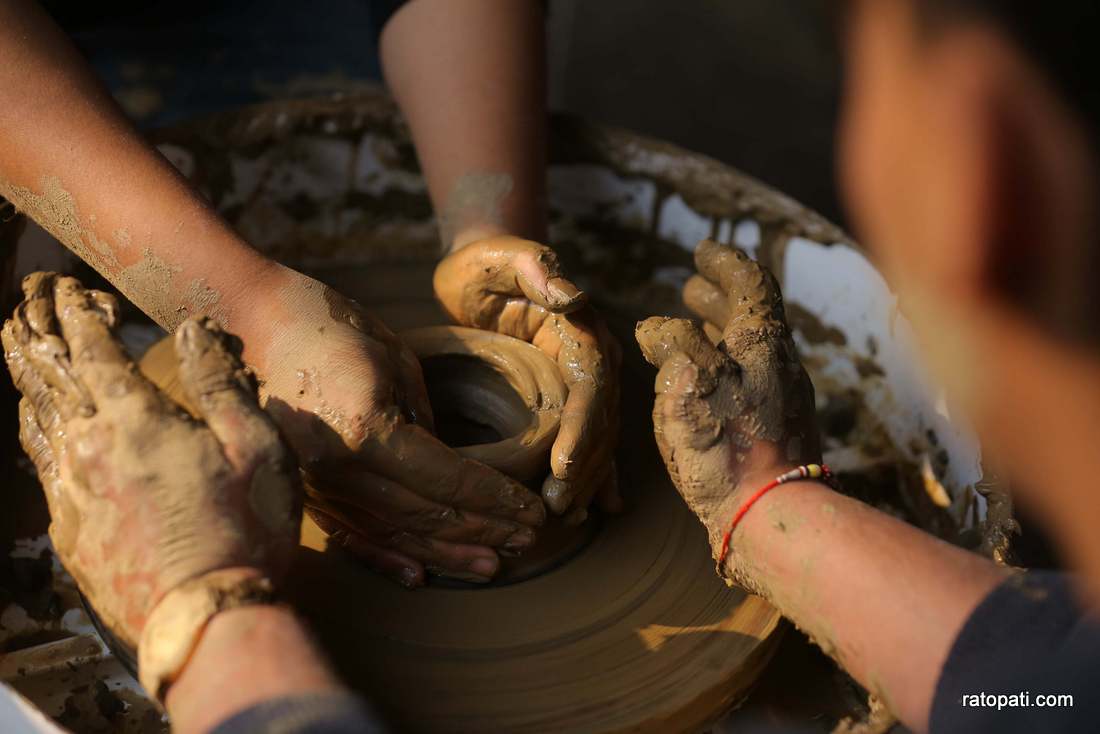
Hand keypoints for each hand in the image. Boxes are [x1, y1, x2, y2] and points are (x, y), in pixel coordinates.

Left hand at [2, 273, 300, 647]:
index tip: (67, 289)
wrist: (206, 618)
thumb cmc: (245, 530)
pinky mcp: (70, 536)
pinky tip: (42, 432)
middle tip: (25, 304)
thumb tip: (193, 330)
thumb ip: (220, 383)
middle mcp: (90, 450)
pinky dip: (36, 435)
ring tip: (19, 353)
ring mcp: (72, 495)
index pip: (92, 351)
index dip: (77, 315)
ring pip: (36, 422)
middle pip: (47, 379)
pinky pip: (41, 470)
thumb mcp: (256, 447)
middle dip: (36, 335)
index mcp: (136, 421)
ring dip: (27, 381)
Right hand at [250, 271, 544, 585]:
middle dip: (483, 530)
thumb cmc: (330, 327)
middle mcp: (338, 469)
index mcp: (366, 430)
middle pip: (424, 515)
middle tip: (528, 538)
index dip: (495, 500)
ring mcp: (316, 485)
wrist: (250, 324)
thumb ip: (425, 424)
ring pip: (394, 533)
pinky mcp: (305, 490)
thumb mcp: (397, 363)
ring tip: (493, 563)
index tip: (533, 509)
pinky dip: (388, 557)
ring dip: (446, 552)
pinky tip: (421, 575)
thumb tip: (453, 471)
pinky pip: (353, 534)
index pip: (446, 480)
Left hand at [434, 235, 621, 523]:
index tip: (561, 465)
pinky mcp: (567, 397)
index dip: (581, 427)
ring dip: (585, 479)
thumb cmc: (487, 262)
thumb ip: (534, 268)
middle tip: (556, 508)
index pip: (591, 385)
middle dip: (582, 468)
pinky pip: (585, 440)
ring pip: (596, 439)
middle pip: (598, 422)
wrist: (483, 268)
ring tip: (566, 517)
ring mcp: (583, 382)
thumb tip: (570, 295)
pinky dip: (589, 474)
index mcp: (583, 330)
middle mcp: (592, 360)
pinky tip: (589, 508)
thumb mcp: (504, 257)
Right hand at [635, 240, 818, 549]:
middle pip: (751, 317)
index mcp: (762, 342)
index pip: (749, 284)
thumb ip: (671, 344)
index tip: (703, 251)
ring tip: (692, 329)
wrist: (771, 517)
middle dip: (718, 297)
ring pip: (749, 351)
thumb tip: (655, 327)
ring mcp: (782, 400)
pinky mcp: (776, 433)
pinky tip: (702, 386)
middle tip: (691, 287)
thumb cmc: (727, 447)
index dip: (724, 263)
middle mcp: (779, 365)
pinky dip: (723, 367)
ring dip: (720, 332)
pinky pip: (748, 381)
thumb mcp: (688, 383)